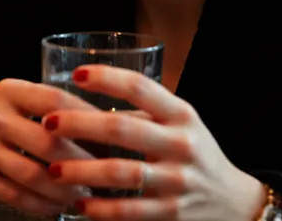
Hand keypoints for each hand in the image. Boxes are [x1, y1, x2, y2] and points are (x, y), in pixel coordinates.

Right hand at [0, 79, 96, 216]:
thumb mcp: (18, 103)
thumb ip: (53, 109)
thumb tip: (106, 123)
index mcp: (11, 90)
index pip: (55, 99)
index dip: (86, 116)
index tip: (112, 132)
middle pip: (47, 140)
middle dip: (81, 160)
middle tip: (106, 172)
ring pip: (32, 174)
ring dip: (63, 188)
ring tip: (85, 195)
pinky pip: (14, 195)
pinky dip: (40, 204)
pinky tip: (57, 207)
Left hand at [42, 65, 266, 220]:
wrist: (233, 203)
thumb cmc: (195, 152)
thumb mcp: (182, 124)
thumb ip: (146, 114)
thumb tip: (90, 102)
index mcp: (181, 114)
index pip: (140, 88)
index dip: (107, 78)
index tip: (77, 74)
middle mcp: (181, 143)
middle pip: (122, 129)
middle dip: (80, 125)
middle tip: (48, 122)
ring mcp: (177, 181)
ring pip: (121, 173)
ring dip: (82, 171)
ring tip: (53, 168)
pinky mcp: (171, 215)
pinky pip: (128, 211)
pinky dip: (100, 209)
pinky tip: (79, 204)